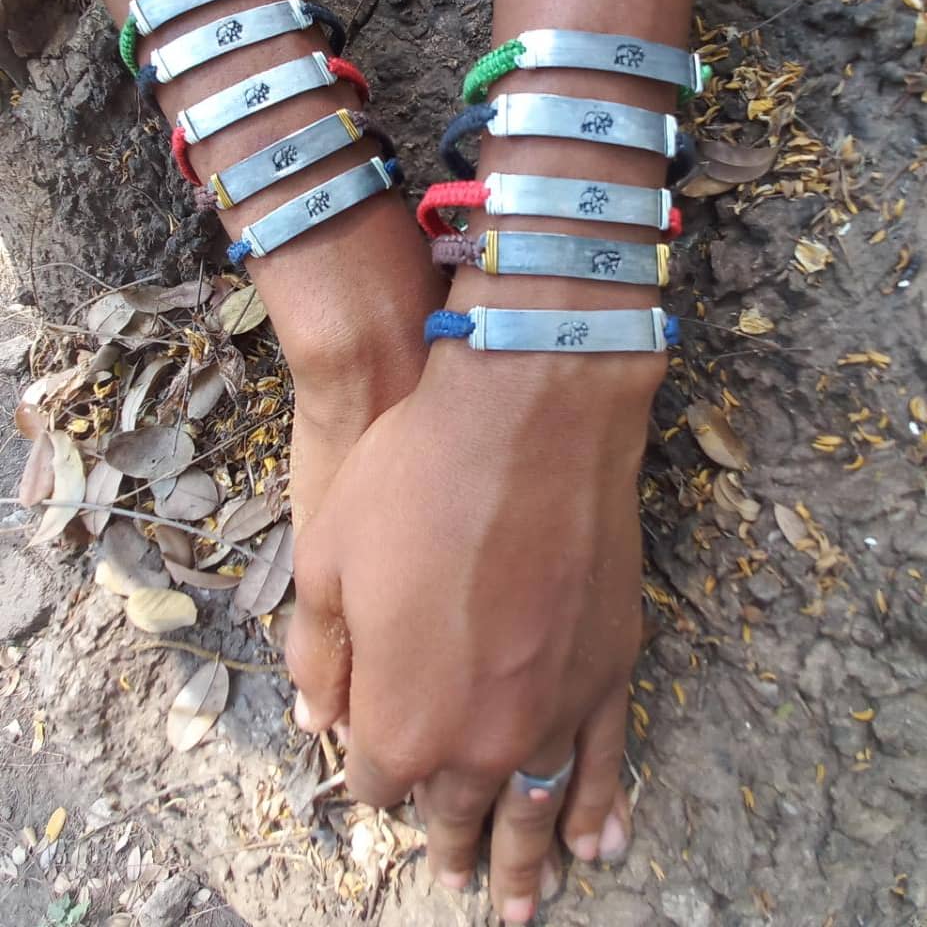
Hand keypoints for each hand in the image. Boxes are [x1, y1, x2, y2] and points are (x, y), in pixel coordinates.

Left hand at [286, 344, 663, 921]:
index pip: (378, 781)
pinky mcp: (610, 669)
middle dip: (451, 843)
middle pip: (460, 809)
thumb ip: (320, 657)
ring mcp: (555, 708)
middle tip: (457, 882)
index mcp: (400, 719)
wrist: (528, 418)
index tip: (371, 756)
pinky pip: (607, 761)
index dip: (370, 772)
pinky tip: (601, 842)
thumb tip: (319, 721)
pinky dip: (599, 808)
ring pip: (538, 806)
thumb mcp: (328, 559)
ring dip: (530, 860)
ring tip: (526, 904)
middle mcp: (481, 737)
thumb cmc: (414, 481)